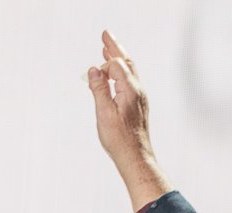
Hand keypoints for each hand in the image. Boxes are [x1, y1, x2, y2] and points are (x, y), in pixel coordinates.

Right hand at [87, 30, 170, 210]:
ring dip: (117, 59)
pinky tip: (114, 76)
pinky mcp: (138, 107)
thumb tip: (93, 70)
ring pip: (129, 72)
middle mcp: (138, 91)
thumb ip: (99, 89)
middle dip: (114, 48)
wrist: (136, 159)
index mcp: (130, 90)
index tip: (92, 79)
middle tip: (105, 35)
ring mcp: (140, 99)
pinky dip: (120, 73)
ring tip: (107, 50)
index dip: (102, 67)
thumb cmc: (120, 140)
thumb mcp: (104, 114)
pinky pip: (130, 82)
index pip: (115, 65)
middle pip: (126, 62)